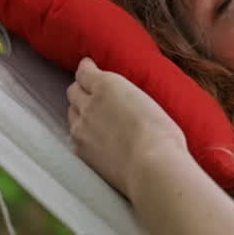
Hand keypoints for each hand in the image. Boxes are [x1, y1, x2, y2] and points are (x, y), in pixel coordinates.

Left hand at [66, 57, 187, 198]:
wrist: (152, 167)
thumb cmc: (162, 135)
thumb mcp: (149, 103)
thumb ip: (128, 97)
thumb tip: (124, 102)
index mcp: (108, 86)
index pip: (84, 72)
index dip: (86, 69)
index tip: (88, 67)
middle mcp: (89, 103)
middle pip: (73, 91)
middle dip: (81, 90)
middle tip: (91, 93)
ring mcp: (80, 128)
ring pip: (71, 113)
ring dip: (80, 112)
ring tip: (94, 118)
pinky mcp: (80, 150)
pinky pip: (75, 137)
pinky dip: (83, 135)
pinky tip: (95, 139)